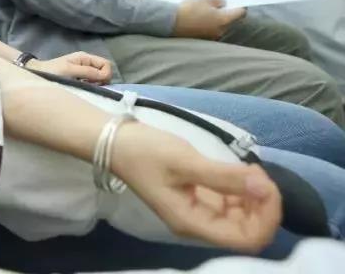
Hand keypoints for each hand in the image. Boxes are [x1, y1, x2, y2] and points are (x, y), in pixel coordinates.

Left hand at [28, 52, 111, 82]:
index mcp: (85, 57)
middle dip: (101, 80)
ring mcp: (83, 71)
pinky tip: (81, 89)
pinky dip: (90, 87)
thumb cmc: (52, 71)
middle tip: (89, 86)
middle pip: (105, 71)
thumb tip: (106, 76)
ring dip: (95, 84)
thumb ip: (87, 72)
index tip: (96, 82)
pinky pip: (92, 83)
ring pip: (99, 78)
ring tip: (83, 87)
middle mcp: (87, 63)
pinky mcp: (80, 79)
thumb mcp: (69, 70)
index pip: (106, 64)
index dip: (105, 74)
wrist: (37, 75)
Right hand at [111, 123, 280, 252]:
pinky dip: (243, 191)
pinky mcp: (198, 198)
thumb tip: (264, 187)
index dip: (265, 217)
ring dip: (255, 197)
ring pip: (242, 217)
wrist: (115, 142)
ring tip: (251, 169)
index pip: (245, 239)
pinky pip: (231, 204)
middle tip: (259, 173)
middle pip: (247, 230)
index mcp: (192, 222)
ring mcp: (198, 211)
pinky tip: (242, 171)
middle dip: (262, 206)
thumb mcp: (185, 162)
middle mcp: (198, 223)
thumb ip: (225, 177)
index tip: (266, 185)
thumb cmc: (145, 152)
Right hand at [174, 0, 246, 39]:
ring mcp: (212, 36)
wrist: (171, 22)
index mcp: (224, 19)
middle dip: (225, 14)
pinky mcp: (204, 39)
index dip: (240, 7)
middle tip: (217, 7)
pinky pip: (210, 31)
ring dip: (216, 21)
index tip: (237, 3)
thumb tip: (223, 5)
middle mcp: (221, 30)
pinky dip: (208, 26)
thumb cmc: (189, 9)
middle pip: (229, 21)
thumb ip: (218, 0)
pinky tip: (199, 20)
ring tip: (205, 13)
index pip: (240, 13)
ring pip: (219, 27)